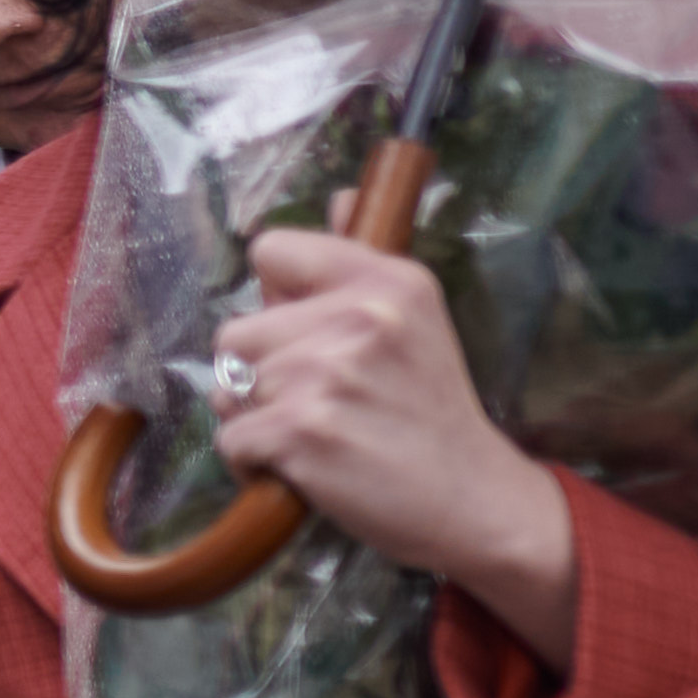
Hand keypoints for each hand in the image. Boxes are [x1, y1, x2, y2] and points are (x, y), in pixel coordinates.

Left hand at [214, 231, 577, 665]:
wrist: (472, 499)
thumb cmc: (430, 414)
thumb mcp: (417, 320)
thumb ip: (362, 260)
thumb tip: (339, 197)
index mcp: (387, 280)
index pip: (272, 250)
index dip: (273, 297)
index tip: (304, 332)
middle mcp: (359, 317)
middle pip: (234, 331)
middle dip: (258, 372)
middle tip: (317, 401)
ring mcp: (327, 375)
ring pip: (226, 387)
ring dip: (254, 418)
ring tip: (314, 434)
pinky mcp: (302, 432)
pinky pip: (231, 440)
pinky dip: (253, 464)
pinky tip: (301, 469)